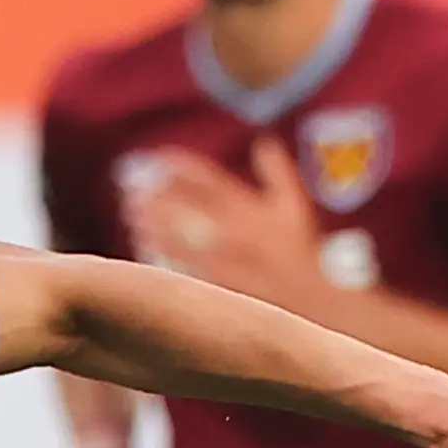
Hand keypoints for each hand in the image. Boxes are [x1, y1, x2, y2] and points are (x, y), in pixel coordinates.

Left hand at [125, 137, 321, 310]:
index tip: (156, 158)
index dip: (177, 165)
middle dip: (155, 195)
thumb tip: (264, 142)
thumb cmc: (303, 255)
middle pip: (184, 206)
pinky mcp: (217, 285)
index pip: (207, 177)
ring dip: (152, 223)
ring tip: (133, 215)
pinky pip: (180, 267)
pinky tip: (145, 246)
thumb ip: (279, 172)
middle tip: (131, 189)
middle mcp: (234, 229)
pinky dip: (160, 254)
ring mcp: (224, 258)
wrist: (316, 305)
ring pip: (176, 236)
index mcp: (251, 207)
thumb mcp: (296, 208)